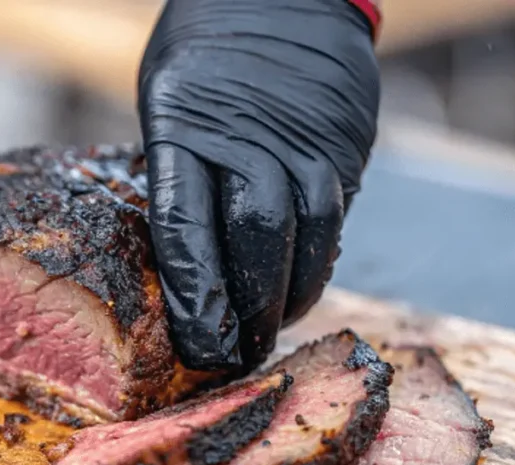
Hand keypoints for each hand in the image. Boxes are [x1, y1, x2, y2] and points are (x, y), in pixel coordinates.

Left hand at [139, 0, 379, 372]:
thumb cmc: (205, 58)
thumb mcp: (167, 105)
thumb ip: (177, 177)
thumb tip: (189, 266)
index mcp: (182, 124)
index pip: (184, 226)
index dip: (193, 296)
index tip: (198, 345)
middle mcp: (248, 133)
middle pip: (255, 239)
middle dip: (250, 310)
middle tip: (241, 355)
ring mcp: (306, 136)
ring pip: (308, 236)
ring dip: (292, 295)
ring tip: (276, 327)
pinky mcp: (347, 142)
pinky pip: (336, 216)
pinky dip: (319, 259)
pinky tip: (302, 282)